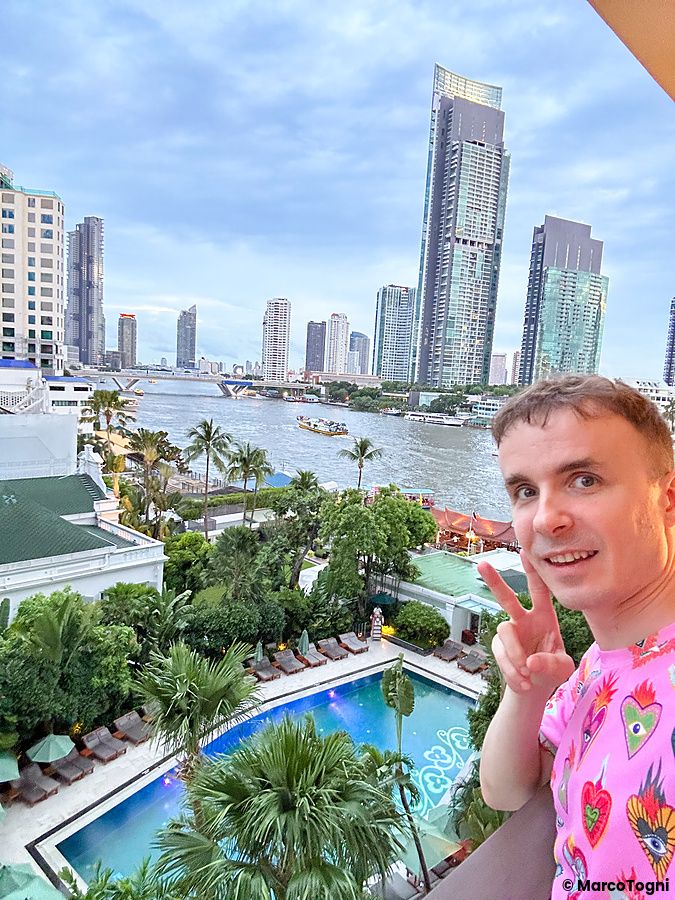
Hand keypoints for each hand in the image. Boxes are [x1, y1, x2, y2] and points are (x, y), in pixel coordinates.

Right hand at [477, 552, 574, 695]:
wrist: (534, 687)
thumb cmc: (552, 670)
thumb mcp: (562, 668)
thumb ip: (551, 664)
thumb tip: (530, 661)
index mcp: (544, 616)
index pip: (539, 591)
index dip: (533, 572)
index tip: (525, 552)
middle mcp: (524, 620)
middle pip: (507, 598)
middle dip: (494, 581)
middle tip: (482, 564)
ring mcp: (509, 633)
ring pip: (504, 632)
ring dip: (515, 653)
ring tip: (527, 674)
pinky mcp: (498, 647)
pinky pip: (501, 654)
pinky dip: (512, 671)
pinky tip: (523, 682)